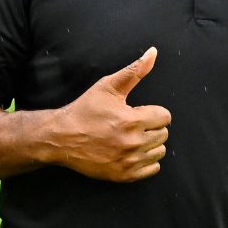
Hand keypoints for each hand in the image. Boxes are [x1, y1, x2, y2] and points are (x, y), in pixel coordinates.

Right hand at [51, 47, 170, 182]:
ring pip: (159, 152)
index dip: (152, 112)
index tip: (137, 112)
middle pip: (163, 134)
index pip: (165, 117)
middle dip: (151, 127)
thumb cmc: (85, 110)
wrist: (62, 138)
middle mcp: (133, 143)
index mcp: (132, 120)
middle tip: (132, 125)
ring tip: (131, 138)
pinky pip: (152, 169)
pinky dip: (146, 161)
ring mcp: (129, 162)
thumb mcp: (108, 86)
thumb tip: (153, 52)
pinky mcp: (124, 176)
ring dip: (150, 144)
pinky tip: (131, 152)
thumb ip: (134, 71)